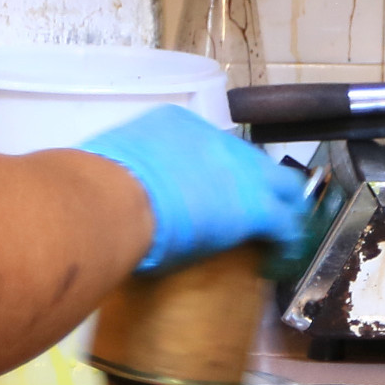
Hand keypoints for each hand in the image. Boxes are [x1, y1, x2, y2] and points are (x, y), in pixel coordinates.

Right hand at [75, 105, 309, 273]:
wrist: (113, 200)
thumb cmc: (98, 187)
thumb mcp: (113, 164)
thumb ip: (124, 171)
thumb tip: (112, 188)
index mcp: (177, 125)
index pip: (209, 147)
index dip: (214, 172)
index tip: (208, 192)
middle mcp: (216, 140)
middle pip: (251, 160)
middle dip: (256, 184)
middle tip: (252, 209)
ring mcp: (241, 172)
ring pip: (282, 186)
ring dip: (281, 207)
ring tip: (280, 232)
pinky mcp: (256, 208)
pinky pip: (285, 225)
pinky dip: (286, 242)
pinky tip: (280, 259)